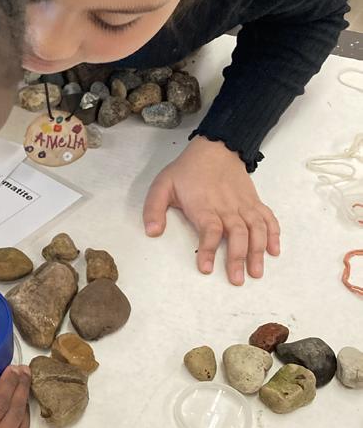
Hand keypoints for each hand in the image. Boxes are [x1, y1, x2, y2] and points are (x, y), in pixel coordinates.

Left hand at [143, 136, 280, 284]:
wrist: (216, 148)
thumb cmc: (187, 170)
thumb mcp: (162, 185)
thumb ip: (154, 209)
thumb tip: (152, 232)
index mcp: (204, 205)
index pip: (209, 230)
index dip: (208, 249)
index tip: (205, 268)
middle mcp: (227, 206)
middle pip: (237, 234)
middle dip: (237, 258)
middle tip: (237, 280)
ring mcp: (244, 204)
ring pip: (256, 229)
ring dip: (258, 251)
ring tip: (257, 273)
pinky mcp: (254, 202)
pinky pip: (268, 218)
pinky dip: (274, 234)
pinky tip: (274, 251)